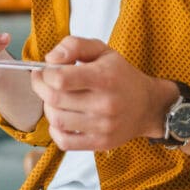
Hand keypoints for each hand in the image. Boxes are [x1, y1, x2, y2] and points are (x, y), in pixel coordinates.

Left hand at [30, 37, 173, 150]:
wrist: (148, 106)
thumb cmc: (121, 75)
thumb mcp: (102, 51)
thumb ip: (74, 46)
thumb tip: (50, 59)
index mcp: (104, 78)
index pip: (60, 79)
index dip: (45, 73)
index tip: (45, 70)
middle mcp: (104, 104)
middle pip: (54, 99)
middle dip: (40, 88)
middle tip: (42, 82)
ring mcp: (103, 127)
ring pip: (56, 120)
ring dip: (48, 108)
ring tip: (54, 99)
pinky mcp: (101, 143)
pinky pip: (64, 142)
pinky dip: (55, 130)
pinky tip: (61, 118)